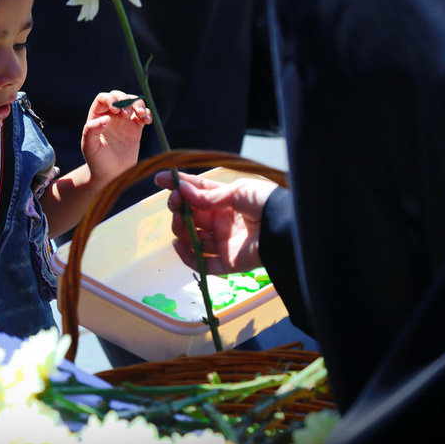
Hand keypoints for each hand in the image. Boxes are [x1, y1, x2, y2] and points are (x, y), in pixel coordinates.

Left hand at [80, 90, 151, 183]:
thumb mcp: (90, 146)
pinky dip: (147, 113)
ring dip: (138, 104)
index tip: (116, 110)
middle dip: (125, 100)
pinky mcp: (136, 128)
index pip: (103, 98)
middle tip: (127, 114)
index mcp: (97, 116)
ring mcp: (124, 120)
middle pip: (119, 96)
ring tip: (141, 115)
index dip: (110, 99)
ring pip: (132, 102)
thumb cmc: (97, 161)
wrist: (111, 175)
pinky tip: (147, 121)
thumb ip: (92, 130)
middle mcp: (110, 115)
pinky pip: (143, 114)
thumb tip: (106, 118)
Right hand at [153, 171, 279, 274]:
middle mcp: (222, 221)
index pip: (198, 193)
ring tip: (181, 223)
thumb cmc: (266, 203)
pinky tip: (179, 245)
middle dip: (178, 208)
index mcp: (227, 201)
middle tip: (175, 202)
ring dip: (180, 230)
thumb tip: (182, 191)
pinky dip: (186, 256)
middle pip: (191, 216)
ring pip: (192, 239)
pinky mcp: (227, 263)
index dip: (179, 186)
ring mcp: (223, 242)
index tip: (160, 180)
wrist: (285, 228)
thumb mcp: (237, 191)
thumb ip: (208, 196)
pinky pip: (201, 264)